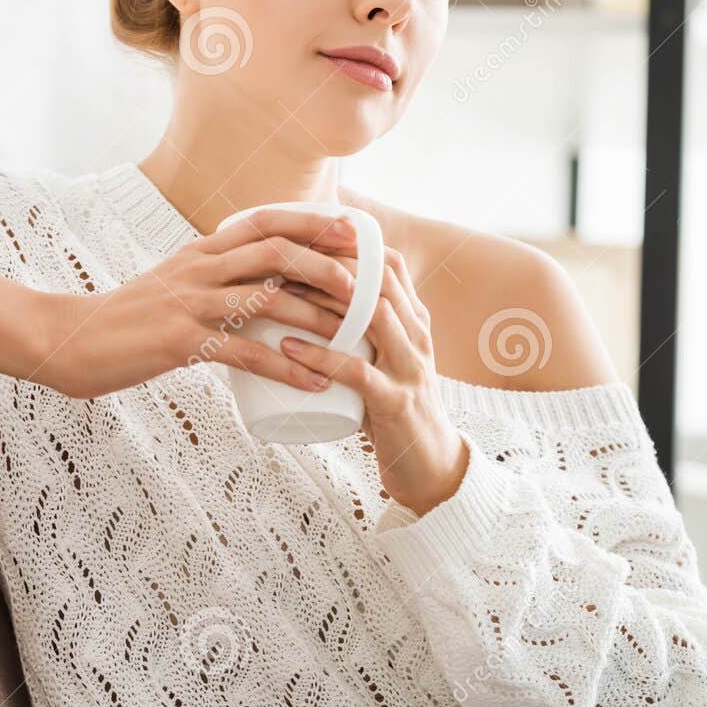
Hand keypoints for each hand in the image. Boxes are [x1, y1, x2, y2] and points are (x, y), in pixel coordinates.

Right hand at [43, 207, 362, 400]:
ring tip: (355, 336)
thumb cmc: (128, 320)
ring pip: (265, 299)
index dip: (312, 223)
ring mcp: (189, 303)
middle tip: (365, 285)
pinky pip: (243, 353)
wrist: (70, 341)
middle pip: (274, 252)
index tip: (353, 231)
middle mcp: (199, 268)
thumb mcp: (174, 285)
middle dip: (326, 264)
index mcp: (201, 252)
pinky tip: (313, 381)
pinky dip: (285, 367)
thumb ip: (215, 278)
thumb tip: (263, 285)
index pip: (264, 222)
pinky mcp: (179, 341)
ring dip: (316, 316)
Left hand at [269, 243, 469, 518]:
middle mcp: (418, 337)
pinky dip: (320, 356)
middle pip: (379, 280)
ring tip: (276, 293)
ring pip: (371, 316)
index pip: (390, 264)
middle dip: (329, 263)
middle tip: (279, 259)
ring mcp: (410, 369)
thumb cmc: (394, 413)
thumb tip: (305, 302)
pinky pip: (356, 372)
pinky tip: (287, 347)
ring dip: (321, 301)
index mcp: (416, 322)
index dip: (349, 243)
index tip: (303, 237)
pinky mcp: (396, 404)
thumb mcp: (383, 362)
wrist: (430, 469)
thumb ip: (360, 335)